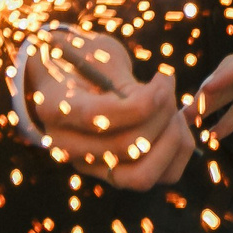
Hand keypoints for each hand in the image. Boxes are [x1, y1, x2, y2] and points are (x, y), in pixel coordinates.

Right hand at [19, 28, 194, 189]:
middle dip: (161, 114)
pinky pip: (161, 176)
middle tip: (167, 85)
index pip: (99, 117)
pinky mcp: (118, 173)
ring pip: (144, 175)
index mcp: (53, 108)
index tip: (162, 79)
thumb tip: (160, 96)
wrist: (70, 78)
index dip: (142, 102)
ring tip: (172, 105)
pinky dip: (178, 149)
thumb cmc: (86, 59)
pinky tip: (178, 120)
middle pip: (127, 147)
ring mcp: (91, 166)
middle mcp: (67, 147)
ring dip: (171, 138)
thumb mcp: (98, 55)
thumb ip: (124, 81)